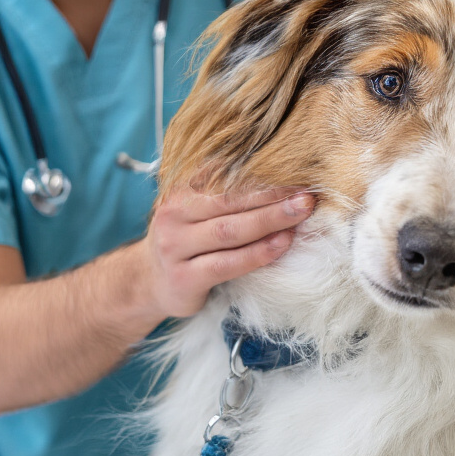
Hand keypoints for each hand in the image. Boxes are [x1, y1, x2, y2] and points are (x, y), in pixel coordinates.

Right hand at [141, 185, 315, 317]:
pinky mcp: (184, 279)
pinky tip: (281, 244)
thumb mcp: (193, 211)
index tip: (295, 172)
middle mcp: (173, 216)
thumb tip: (276, 173)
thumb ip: (222, 194)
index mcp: (179, 192)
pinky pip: (227, 264)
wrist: (148, 282)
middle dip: (271, 197)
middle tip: (306, 194)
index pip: (223, 179)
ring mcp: (176, 248)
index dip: (261, 175)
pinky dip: (257, 253)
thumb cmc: (185, 241)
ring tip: (300, 214)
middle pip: (228, 202)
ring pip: (229, 231)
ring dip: (269, 221)